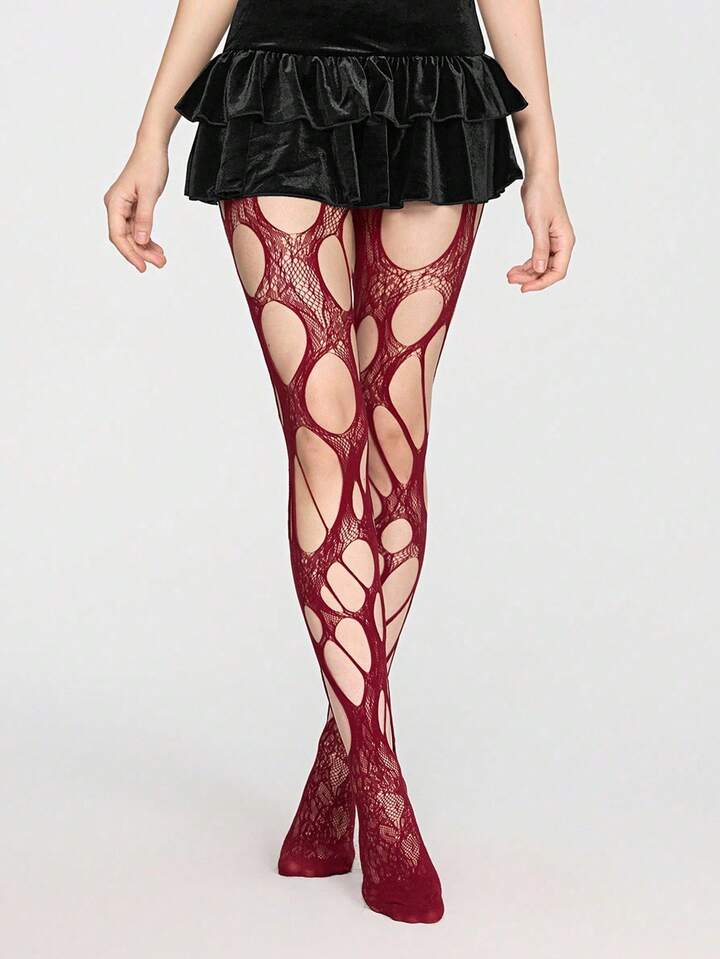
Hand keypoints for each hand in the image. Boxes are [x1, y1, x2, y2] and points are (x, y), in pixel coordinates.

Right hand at [104, 140, 168, 271]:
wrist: (152, 149)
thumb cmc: (149, 165)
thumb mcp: (149, 194)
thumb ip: (145, 218)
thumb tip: (141, 241)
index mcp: (114, 203)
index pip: (118, 235)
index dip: (130, 253)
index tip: (142, 266)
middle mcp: (115, 206)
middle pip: (125, 238)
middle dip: (141, 253)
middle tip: (160, 263)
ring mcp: (123, 208)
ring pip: (133, 235)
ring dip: (146, 248)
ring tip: (161, 259)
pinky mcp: (132, 207)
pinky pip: (138, 228)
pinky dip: (147, 238)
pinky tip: (157, 248)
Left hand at [507, 173, 574, 292]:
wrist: (539, 178)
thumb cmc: (542, 195)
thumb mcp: (538, 223)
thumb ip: (540, 248)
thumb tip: (540, 268)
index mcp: (565, 241)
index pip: (558, 271)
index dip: (542, 283)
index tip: (525, 288)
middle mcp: (562, 243)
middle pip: (549, 271)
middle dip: (530, 278)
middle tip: (511, 280)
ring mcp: (553, 240)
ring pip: (542, 265)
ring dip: (526, 272)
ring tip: (510, 275)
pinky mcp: (544, 237)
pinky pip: (537, 256)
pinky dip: (527, 264)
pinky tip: (516, 268)